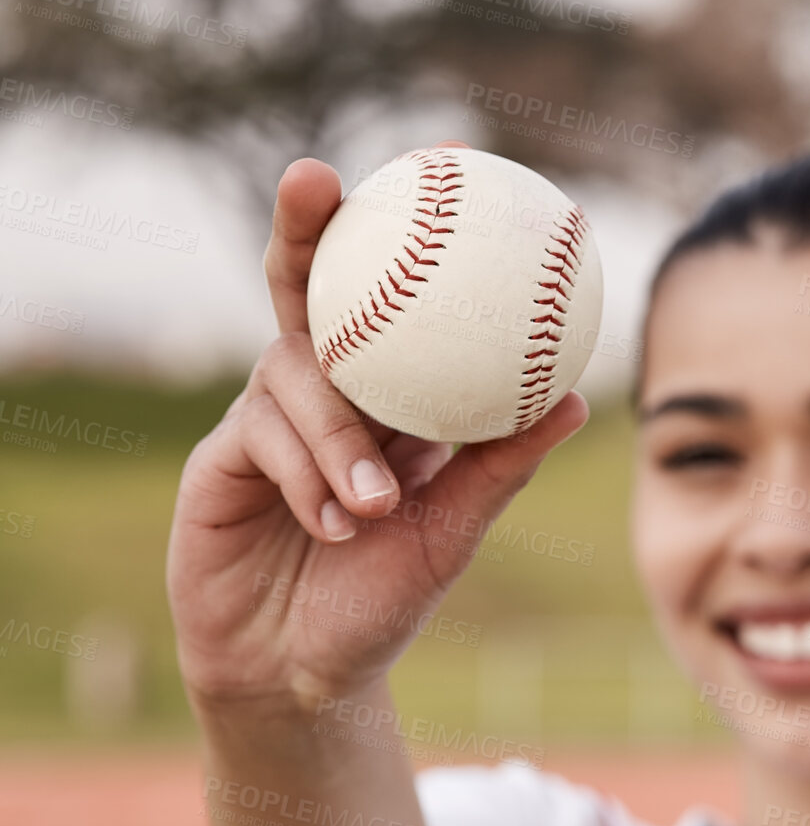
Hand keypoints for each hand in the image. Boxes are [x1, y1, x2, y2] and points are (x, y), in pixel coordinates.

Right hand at [168, 145, 587, 714]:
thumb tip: (574, 399)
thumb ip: (501, 464)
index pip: (393, 292)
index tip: (452, 151)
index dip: (410, 219)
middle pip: (305, 287)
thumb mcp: (456, 528)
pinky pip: (261, 439)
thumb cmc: (383, 594)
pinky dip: (307, 478)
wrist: (307, 674)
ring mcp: (265, 419)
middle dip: (304, 223)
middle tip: (317, 176)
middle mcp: (322, 388)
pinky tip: (334, 523)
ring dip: (339, 438)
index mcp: (383, 392)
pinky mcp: (219, 460)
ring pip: (294, 378)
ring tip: (375, 504)